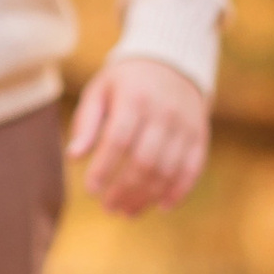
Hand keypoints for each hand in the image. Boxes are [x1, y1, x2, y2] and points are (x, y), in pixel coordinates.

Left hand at [66, 55, 209, 215]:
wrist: (171, 62)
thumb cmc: (126, 82)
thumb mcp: (100, 91)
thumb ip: (86, 123)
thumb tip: (73, 157)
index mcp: (134, 98)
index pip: (118, 139)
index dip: (104, 168)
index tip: (91, 190)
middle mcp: (163, 112)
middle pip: (145, 160)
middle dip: (125, 190)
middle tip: (109, 207)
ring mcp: (185, 125)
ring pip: (168, 169)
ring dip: (148, 196)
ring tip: (128, 211)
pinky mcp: (199, 135)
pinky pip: (193, 168)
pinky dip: (179, 191)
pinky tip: (162, 206)